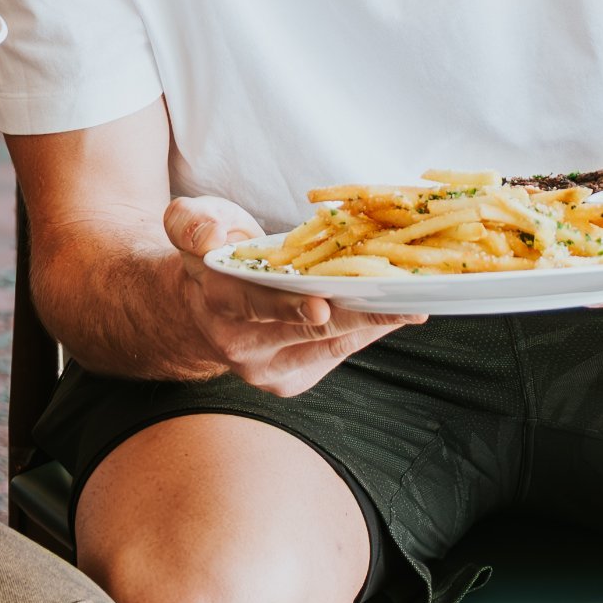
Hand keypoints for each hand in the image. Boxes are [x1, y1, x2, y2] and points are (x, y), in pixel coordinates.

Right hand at [158, 194, 423, 396]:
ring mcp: (268, 370)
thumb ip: (191, 223)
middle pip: (309, 332)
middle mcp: (241, 345)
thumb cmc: (208, 254)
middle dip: (359, 316)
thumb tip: (213, 239)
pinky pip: (339, 354)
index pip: (256, 305)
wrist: (197, 309)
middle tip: (404, 302)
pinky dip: (369, 332)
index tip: (322, 305)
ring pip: (332, 347)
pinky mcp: (293, 380)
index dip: (291, 306)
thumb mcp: (188, 222)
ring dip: (375, 325)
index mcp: (217, 300)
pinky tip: (397, 312)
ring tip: (415, 304)